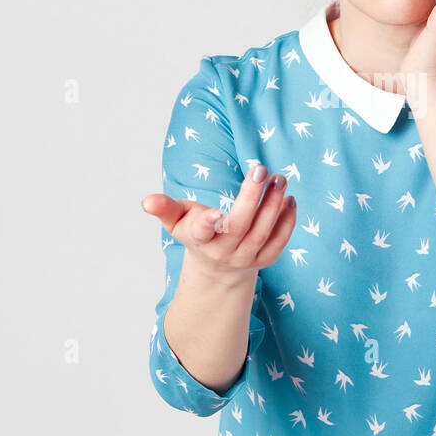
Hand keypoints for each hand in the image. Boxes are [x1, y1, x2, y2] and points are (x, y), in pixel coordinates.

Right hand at [141, 167, 296, 281]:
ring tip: (280, 178)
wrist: (217, 265)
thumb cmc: (196, 230)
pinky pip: (278, 242)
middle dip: (251, 198)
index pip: (202, 232)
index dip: (208, 223)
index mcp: (199, 239)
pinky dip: (286, 221)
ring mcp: (245, 258)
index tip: (215, 212)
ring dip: (272, 205)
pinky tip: (289, 199)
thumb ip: (165, 208)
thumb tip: (147, 201)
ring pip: (262, 233)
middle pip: (238, 226)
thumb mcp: (178, 219)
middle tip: (261, 169)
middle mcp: (222, 252)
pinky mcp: (264, 260)